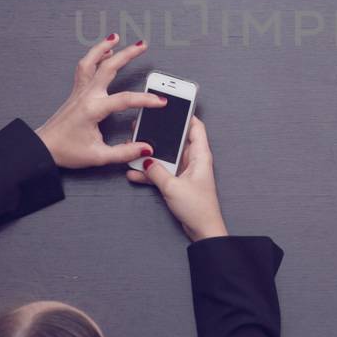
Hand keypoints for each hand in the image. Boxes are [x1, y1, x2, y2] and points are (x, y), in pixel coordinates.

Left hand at [34, 34, 162, 168]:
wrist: (43, 148)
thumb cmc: (66, 151)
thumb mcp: (98, 156)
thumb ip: (124, 152)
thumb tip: (144, 148)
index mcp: (93, 109)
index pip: (125, 100)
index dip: (146, 100)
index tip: (160, 101)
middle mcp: (86, 95)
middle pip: (108, 68)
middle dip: (127, 54)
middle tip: (143, 46)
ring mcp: (79, 91)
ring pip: (91, 62)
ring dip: (103, 47)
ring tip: (115, 37)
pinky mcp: (76, 92)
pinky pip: (84, 68)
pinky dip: (94, 57)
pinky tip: (103, 53)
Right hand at [127, 116, 226, 240]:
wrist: (202, 230)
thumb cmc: (197, 208)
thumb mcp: (173, 187)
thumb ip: (157, 171)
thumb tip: (146, 159)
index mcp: (200, 156)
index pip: (196, 128)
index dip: (186, 115)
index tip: (172, 106)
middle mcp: (194, 161)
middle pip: (177, 140)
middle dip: (160, 135)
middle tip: (143, 126)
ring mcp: (185, 172)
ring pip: (166, 157)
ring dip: (151, 155)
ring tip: (134, 148)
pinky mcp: (178, 182)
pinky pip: (162, 172)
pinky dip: (150, 172)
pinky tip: (134, 172)